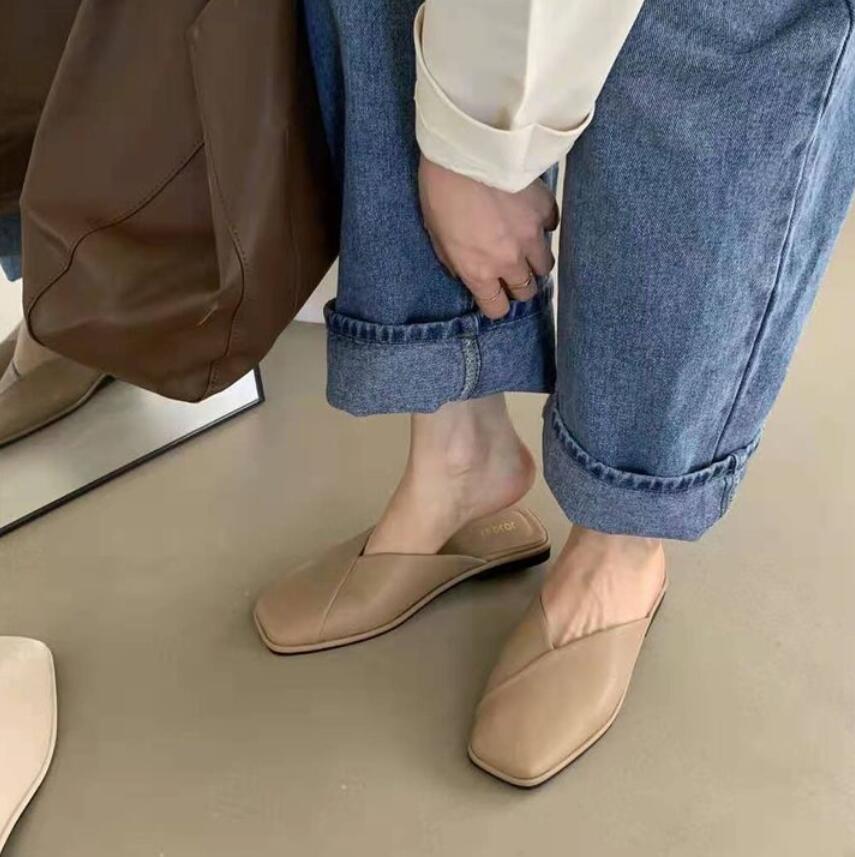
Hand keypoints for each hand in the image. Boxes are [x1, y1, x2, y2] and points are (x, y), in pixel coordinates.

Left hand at [418, 156, 558, 318]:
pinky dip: (542, 226)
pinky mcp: (545, 208)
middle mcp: (510, 260)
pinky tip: (530, 216)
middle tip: (509, 271)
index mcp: (479, 271)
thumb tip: (468, 273)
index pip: (498, 309)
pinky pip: (551, 228)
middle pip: (527, 290)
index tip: (494, 295)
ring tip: (524, 248)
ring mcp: (532, 235)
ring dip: (535, 261)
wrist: (465, 149)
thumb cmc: (441, 191)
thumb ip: (456, 263)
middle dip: (518, 285)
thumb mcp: (436, 236)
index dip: (496, 304)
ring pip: (546, 266)